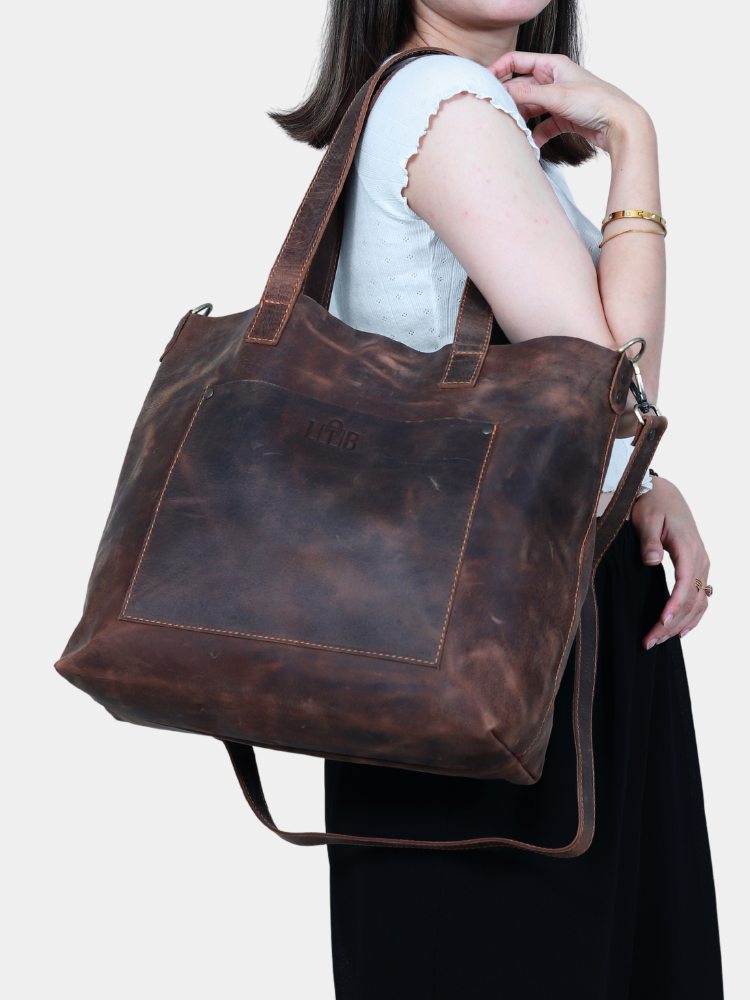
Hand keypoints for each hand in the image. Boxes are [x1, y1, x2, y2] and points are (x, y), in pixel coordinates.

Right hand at [486, 51, 649, 153]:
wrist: (620, 124)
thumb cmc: (595, 102)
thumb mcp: (557, 95)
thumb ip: (526, 95)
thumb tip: (501, 94)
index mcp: (553, 65)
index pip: (517, 61)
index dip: (498, 70)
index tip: (484, 85)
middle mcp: (555, 80)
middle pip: (521, 88)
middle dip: (509, 100)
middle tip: (495, 114)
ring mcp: (559, 100)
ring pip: (531, 108)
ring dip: (522, 120)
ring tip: (513, 131)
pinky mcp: (564, 119)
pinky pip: (543, 126)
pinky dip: (537, 135)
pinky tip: (533, 145)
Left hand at [629, 476, 711, 648]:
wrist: (664, 494)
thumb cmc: (652, 505)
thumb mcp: (646, 519)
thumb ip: (648, 540)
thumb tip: (651, 560)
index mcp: (688, 547)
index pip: (685, 583)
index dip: (674, 605)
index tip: (660, 622)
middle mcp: (700, 558)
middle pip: (692, 600)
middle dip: (672, 623)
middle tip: (649, 641)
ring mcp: (702, 564)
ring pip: (699, 602)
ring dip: (681, 624)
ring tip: (659, 640)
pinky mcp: (698, 567)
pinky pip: (701, 597)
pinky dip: (693, 616)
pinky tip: (680, 630)